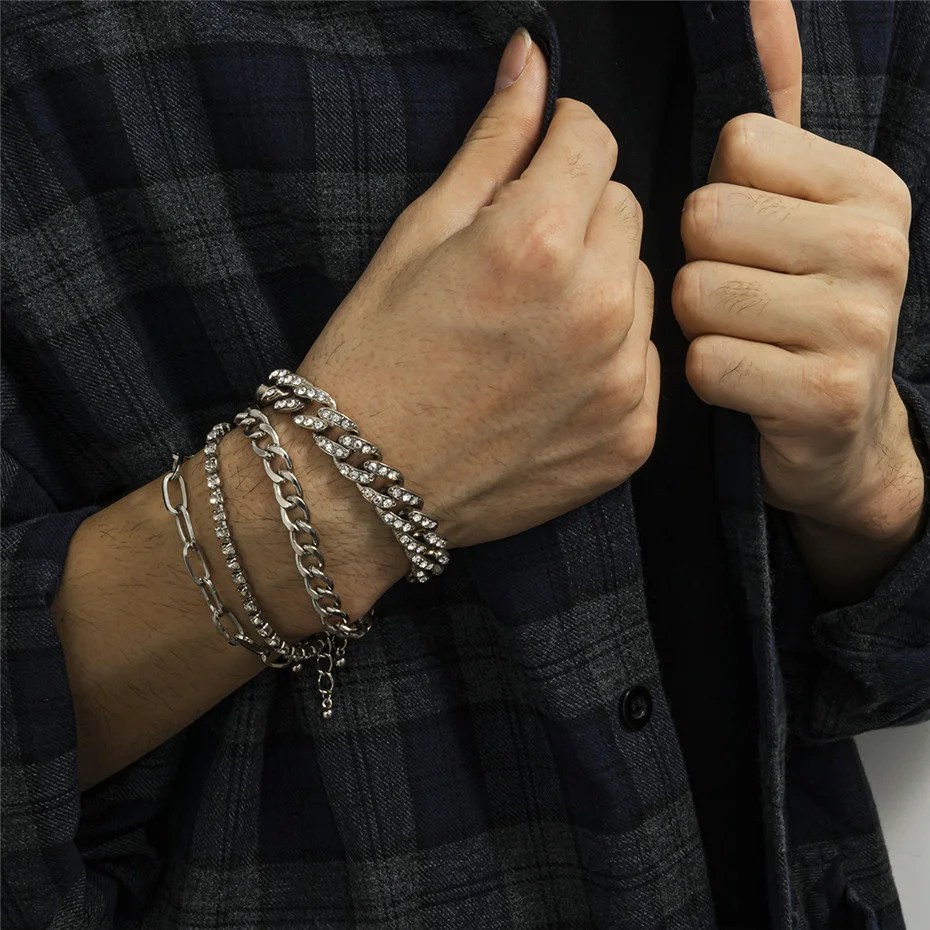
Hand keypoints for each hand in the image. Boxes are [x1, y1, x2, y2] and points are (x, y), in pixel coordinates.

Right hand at [296, 30, 658, 547]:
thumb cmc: (372, 357)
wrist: (361, 487)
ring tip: (532, 330)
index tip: (533, 172)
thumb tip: (533, 56)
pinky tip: (550, 382)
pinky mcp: (633, 437)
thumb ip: (492, 143)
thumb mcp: (417, 235)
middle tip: (518, 267)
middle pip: (627, 209)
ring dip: (600, 289)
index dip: (558, 146)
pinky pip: (646, 361)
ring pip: (642, 286)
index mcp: (539, 241)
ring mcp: (623, 381)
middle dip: (580, 218)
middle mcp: (598, 308)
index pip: (595, 138)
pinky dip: (609, 359)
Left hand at [672, 0, 923, 545]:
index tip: (749, 243)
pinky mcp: (826, 395)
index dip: (718, 201)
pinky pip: (706, 362)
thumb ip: (779, 106)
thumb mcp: (799, 206)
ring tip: (739, 340)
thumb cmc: (798, 310)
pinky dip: (705, 378)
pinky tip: (740, 384)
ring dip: (697, 324)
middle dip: (700, 264)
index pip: (733, 151)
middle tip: (737, 299)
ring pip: (697, 291)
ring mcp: (861, 325)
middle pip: (705, 219)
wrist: (840, 433)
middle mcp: (879, 246)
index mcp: (869, 187)